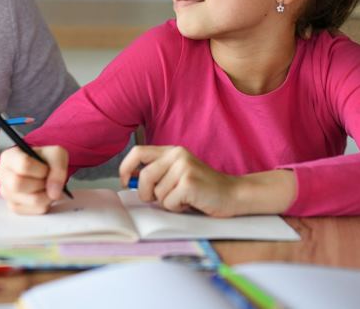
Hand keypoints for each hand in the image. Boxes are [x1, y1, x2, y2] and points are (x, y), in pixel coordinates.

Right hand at [0, 145, 68, 214]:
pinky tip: (43, 195)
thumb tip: (53, 192)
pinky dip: (44, 204)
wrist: (43, 171)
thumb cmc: (45, 160)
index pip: (23, 165)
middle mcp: (2, 174)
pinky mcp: (13, 206)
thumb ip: (58, 169)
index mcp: (8, 157)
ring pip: (30, 200)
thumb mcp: (56, 155)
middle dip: (41, 183)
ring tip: (47, 187)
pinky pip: (33, 210)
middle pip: (19, 184)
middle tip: (47, 180)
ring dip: (46, 195)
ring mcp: (6, 192)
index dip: (40, 169)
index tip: (46, 169)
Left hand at [119, 146, 296, 216]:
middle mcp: (177, 155)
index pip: (138, 152)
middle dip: (147, 194)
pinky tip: (191, 202)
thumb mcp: (178, 174)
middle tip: (160, 199)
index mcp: (171, 151)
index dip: (126, 168)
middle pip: (144, 177)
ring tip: (183, 198)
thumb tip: (131, 180)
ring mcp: (184, 168)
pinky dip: (177, 208)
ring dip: (167, 203)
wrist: (232, 194)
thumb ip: (157, 173)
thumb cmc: (202, 188)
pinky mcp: (189, 183)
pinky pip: (169, 203)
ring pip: (156, 193)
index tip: (127, 182)